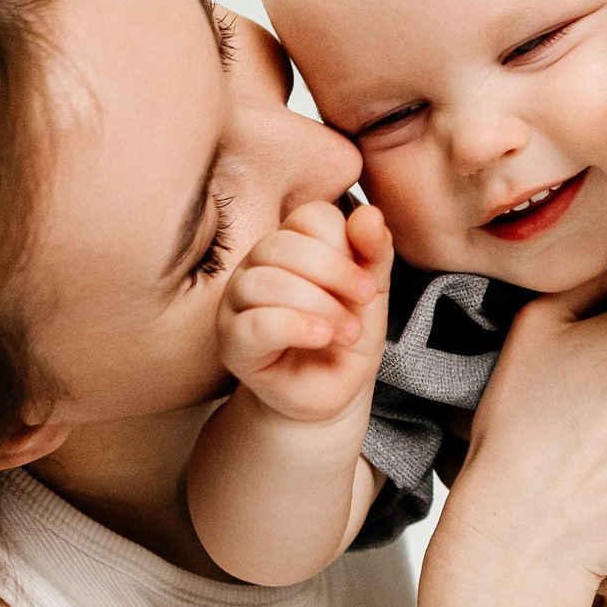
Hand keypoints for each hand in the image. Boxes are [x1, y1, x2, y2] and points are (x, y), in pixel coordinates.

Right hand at [216, 200, 391, 425]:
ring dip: (319, 305)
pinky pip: (254, 323)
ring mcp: (237, 302)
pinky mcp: (232, 341)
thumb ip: (374, 252)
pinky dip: (294, 326)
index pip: (309, 216)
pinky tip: (321, 336)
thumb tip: (370, 214)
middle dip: (334, 272)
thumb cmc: (346, 334)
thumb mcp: (372, 292)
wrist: (333, 391)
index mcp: (291, 244)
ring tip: (348, 332)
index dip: (345, 244)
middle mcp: (256, 265)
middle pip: (283, 244)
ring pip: (266, 282)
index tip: (369, 285)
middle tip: (364, 304)